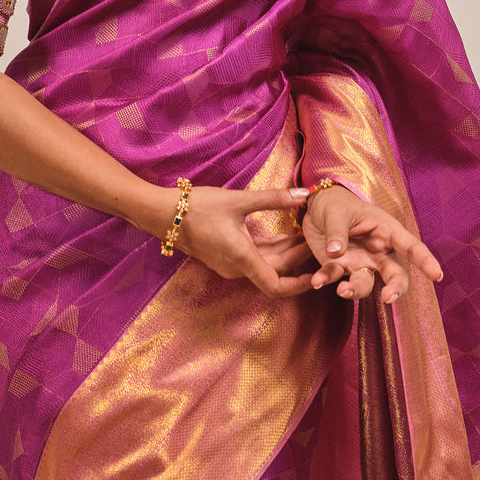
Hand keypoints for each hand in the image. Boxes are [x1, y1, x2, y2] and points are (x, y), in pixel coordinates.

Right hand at [174, 185, 315, 298]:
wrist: (163, 212)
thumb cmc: (198, 207)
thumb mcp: (239, 200)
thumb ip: (274, 198)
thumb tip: (304, 194)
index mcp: (242, 259)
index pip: (276, 286)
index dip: (299, 285)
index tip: (317, 275)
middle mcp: (236, 268)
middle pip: (274, 271)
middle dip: (297, 259)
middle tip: (317, 242)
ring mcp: (229, 264)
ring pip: (264, 263)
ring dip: (284, 253)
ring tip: (304, 236)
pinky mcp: (223, 256)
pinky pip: (252, 258)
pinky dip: (269, 249)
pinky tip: (282, 235)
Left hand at [300, 185, 441, 302]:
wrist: (314, 207)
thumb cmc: (335, 203)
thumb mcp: (337, 212)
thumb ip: (337, 232)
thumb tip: (336, 253)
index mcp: (385, 230)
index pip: (410, 246)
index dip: (425, 260)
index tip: (437, 275)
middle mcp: (377, 250)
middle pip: (395, 274)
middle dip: (395, 288)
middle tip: (387, 297)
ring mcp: (359, 261)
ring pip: (366, 283)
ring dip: (355, 290)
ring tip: (341, 290)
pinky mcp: (340, 267)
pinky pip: (336, 277)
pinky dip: (326, 280)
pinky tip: (315, 281)